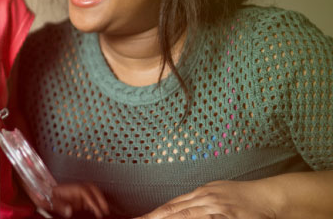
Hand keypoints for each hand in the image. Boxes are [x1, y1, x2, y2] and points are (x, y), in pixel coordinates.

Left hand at [27, 182, 108, 217]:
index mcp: (69, 188)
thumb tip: (70, 211)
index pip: (85, 191)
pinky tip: (97, 211)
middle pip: (92, 188)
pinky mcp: (75, 198)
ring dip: (99, 199)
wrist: (38, 191)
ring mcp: (75, 193)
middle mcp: (74, 189)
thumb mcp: (48, 201)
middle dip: (101, 197)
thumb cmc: (42, 195)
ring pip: (92, 192)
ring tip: (104, 210)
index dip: (93, 200)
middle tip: (106, 209)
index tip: (98, 210)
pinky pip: (88, 198)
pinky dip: (95, 203)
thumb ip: (60, 206)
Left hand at [136, 180, 276, 218]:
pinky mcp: (226, 216)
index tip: (139, 218)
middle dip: (154, 217)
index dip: (154, 213)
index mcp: (201, 193)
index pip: (172, 205)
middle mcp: (205, 198)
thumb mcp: (217, 192)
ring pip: (185, 216)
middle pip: (174, 210)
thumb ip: (198, 201)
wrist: (270, 196)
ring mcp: (215, 208)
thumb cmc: (244, 195)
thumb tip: (180, 208)